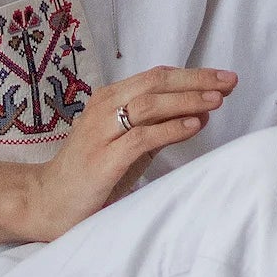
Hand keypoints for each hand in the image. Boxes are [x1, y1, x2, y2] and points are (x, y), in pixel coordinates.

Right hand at [21, 65, 236, 240]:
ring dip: (186, 100)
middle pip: (155, 83)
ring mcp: (101, 132)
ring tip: (216, 100)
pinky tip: (193, 126)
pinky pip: (141, 137)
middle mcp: (104, 108)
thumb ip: (158, 127)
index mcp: (109, 99)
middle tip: (228, 82)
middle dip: (196, 80)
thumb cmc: (91, 173)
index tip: (223, 78)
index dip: (192, 74)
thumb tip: (200, 111)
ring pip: (149, 104)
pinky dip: (170, 129)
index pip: (156, 77)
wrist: (47, 201)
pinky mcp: (103, 159)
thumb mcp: (128, 145)